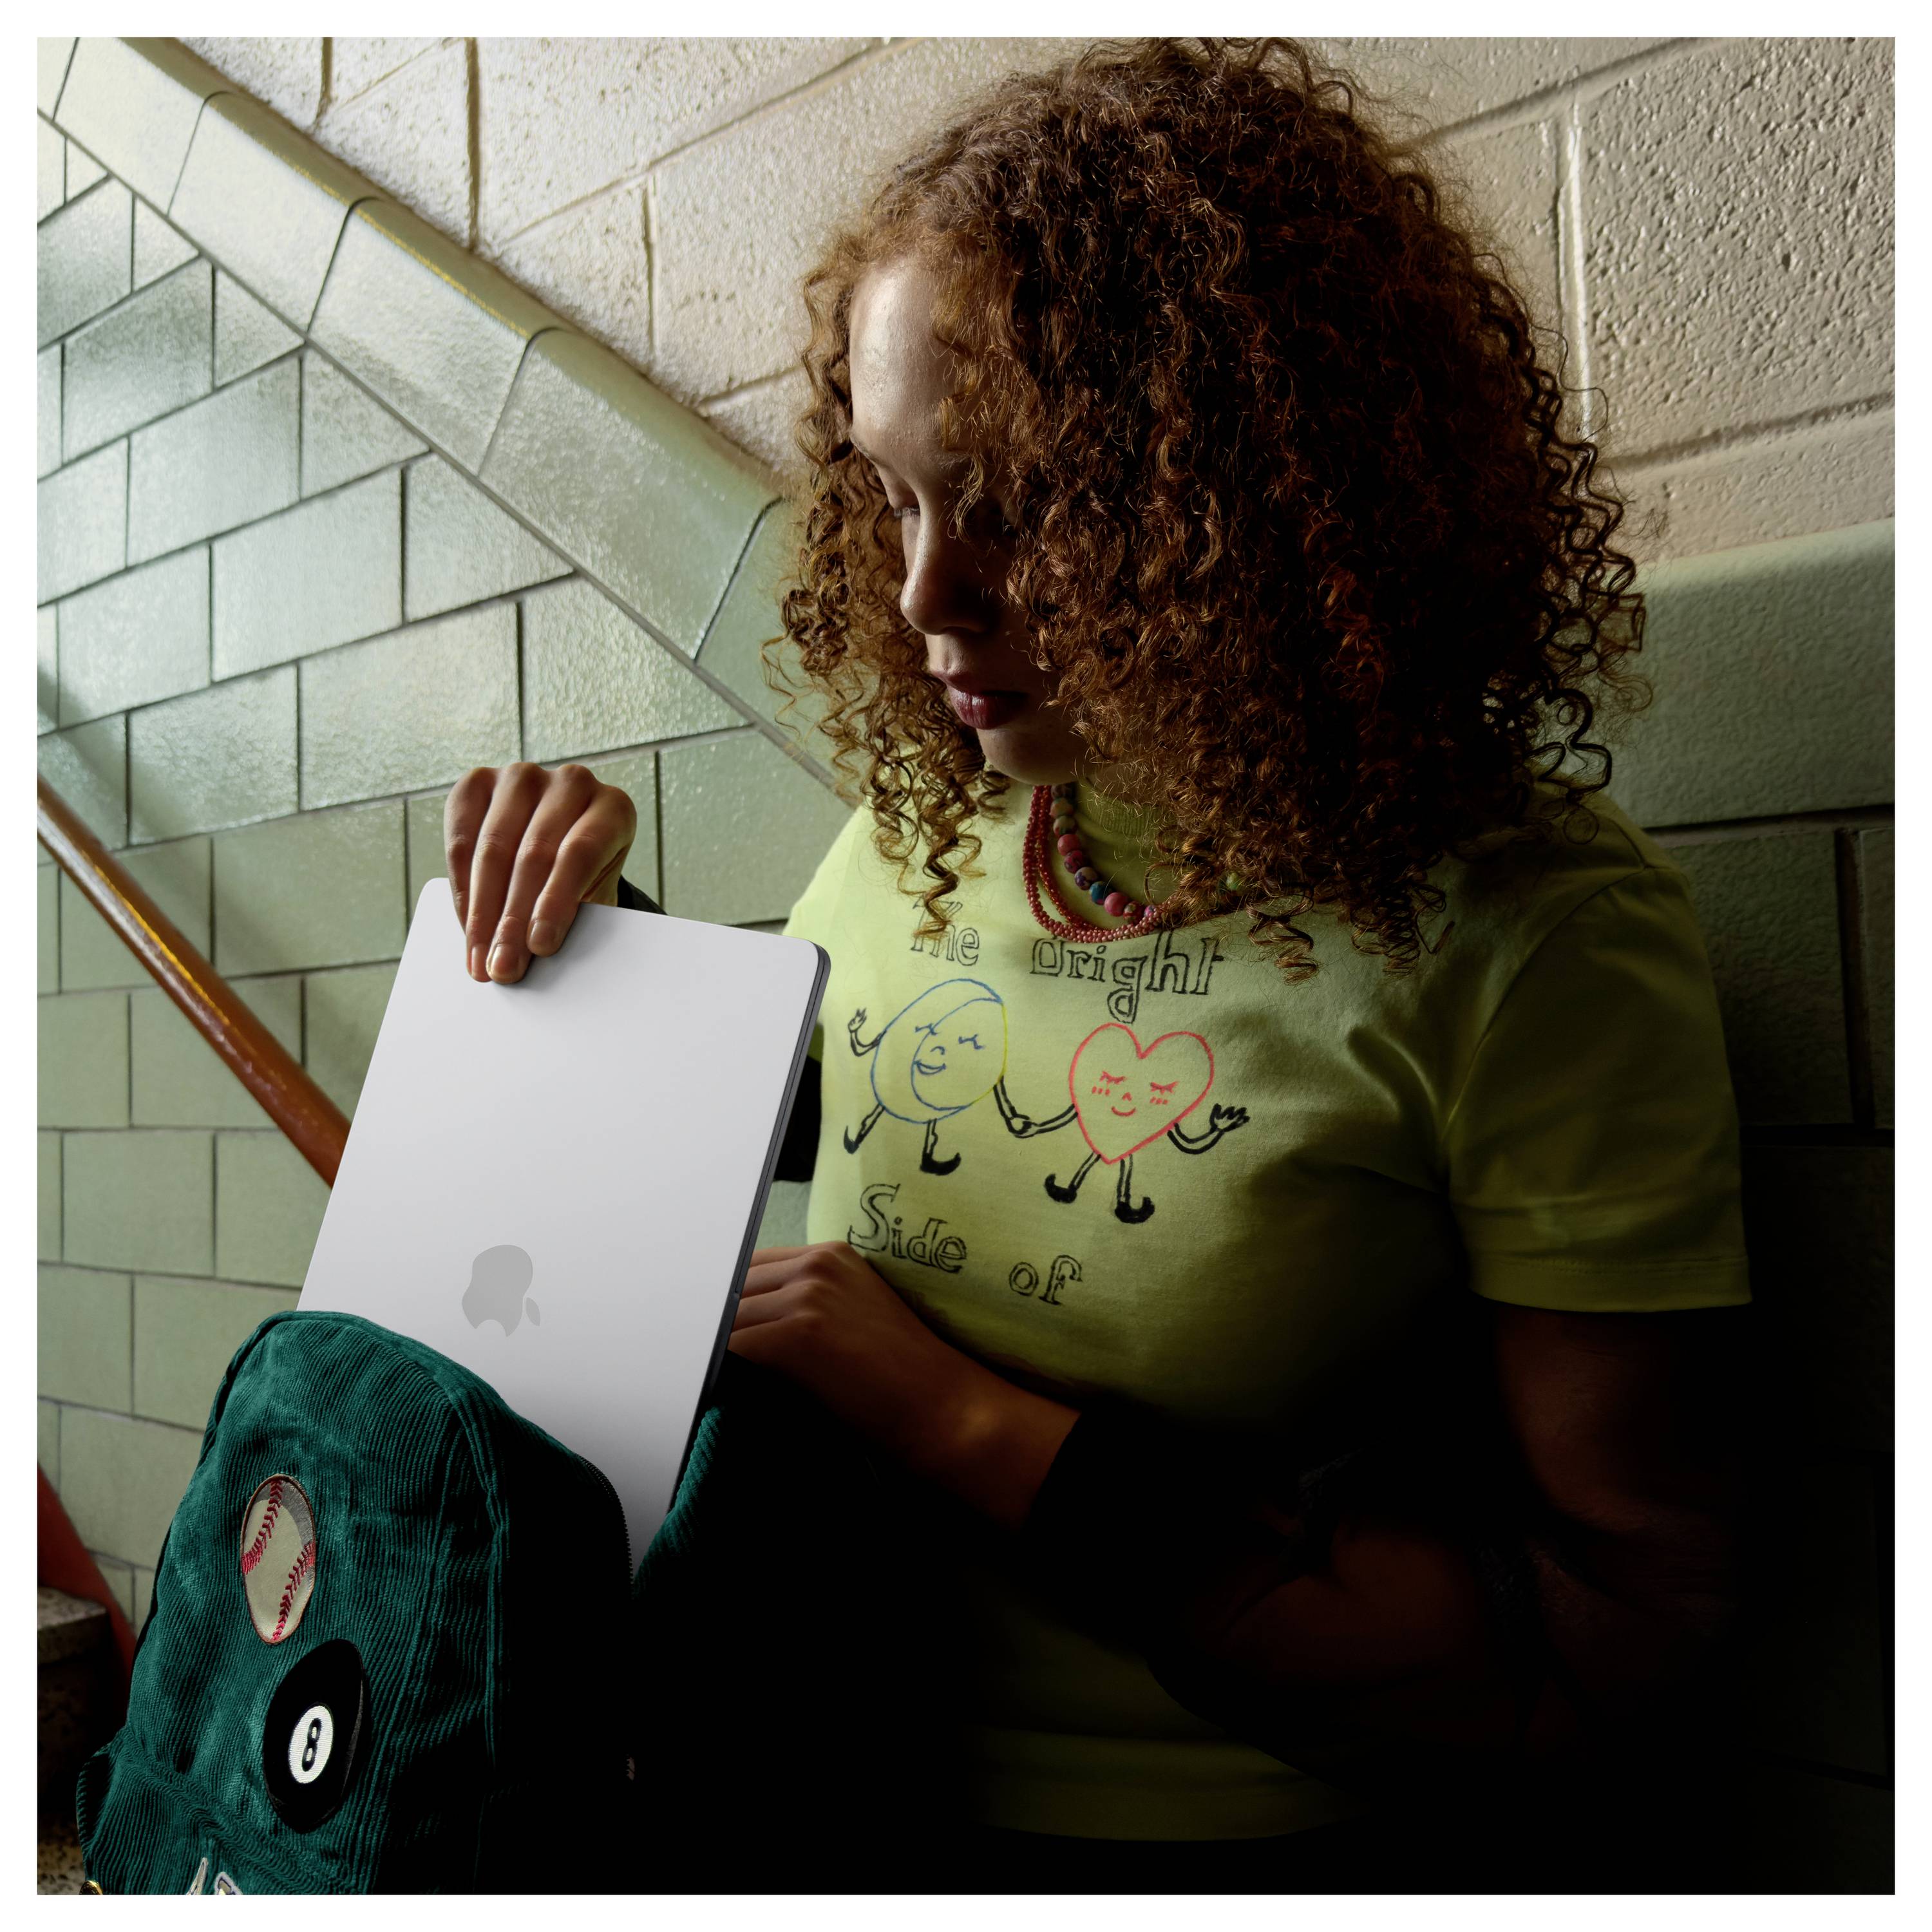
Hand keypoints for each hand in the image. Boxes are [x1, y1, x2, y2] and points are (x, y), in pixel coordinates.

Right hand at [444, 763, 635, 982]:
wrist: (562, 852)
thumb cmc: (585, 881)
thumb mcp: (595, 896)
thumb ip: (577, 917)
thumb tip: (539, 957)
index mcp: (612, 809)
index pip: (579, 854)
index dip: (556, 902)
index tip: (540, 947)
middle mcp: (571, 783)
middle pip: (533, 854)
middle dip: (513, 920)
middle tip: (503, 968)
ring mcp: (522, 778)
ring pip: (493, 848)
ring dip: (482, 912)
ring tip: (480, 960)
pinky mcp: (479, 784)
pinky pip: (461, 839)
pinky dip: (462, 889)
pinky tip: (466, 926)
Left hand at [729, 1241, 1078, 1529]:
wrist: (941, 1404)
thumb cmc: (902, 1376)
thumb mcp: (853, 1317)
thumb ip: (804, 1304)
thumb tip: (743, 1325)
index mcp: (833, 1255)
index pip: (753, 1264)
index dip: (728, 1296)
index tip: (706, 1321)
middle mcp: (819, 1264)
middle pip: (734, 1283)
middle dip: (712, 1317)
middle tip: (689, 1346)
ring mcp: (808, 1294)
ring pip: (729, 1315)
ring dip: (712, 1342)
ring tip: (696, 1367)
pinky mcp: (799, 1332)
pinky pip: (734, 1343)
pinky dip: (717, 1362)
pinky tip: (712, 1381)